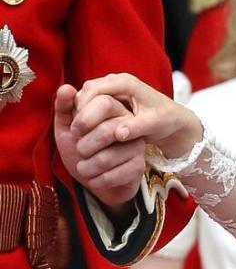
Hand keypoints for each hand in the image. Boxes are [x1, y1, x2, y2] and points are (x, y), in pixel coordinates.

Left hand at [55, 83, 145, 204]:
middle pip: (106, 131)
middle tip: (80, 152)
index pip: (105, 103)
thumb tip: (66, 88)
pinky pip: (112, 176)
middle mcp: (128, 124)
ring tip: (84, 168)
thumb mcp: (66, 128)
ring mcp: (136, 145)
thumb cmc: (81, 151)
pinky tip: (95, 179)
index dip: (84, 119)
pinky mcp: (138, 166)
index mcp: (113, 108)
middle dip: (83, 147)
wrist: (94, 179)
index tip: (74, 131)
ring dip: (86, 168)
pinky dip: (96, 180)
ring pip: (107, 158)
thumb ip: (64, 108)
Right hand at [68, 73, 202, 181]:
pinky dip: (86, 113)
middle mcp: (117, 81)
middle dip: (79, 109)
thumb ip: (136, 127)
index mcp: (127, 83)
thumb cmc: (165, 120)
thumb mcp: (153, 125)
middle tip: (76, 131)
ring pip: (87, 95)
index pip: (96, 90)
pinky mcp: (111, 95)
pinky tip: (85, 129)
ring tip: (79, 131)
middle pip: (88, 90)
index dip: (84, 107)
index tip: (79, 126)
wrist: (173, 117)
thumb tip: (118, 134)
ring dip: (80, 111)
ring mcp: (113, 87)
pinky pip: (92, 101)